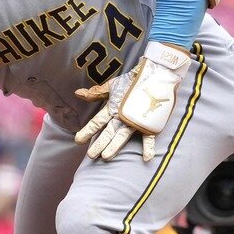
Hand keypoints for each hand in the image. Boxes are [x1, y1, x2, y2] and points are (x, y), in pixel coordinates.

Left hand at [74, 43, 189, 161]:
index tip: (78, 141)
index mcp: (112, 108)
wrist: (155, 74)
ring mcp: (136, 120)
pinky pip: (149, 136)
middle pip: (108, 132)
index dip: (87, 131)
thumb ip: (96, 93)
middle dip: (99, 143)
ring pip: (123, 136)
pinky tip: (147, 158)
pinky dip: (149, 147)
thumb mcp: (112, 86)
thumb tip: (77, 93)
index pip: (97, 122)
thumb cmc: (132, 80)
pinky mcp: (149, 122)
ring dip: (115, 146)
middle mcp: (122, 116)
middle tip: (91, 155)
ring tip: (106, 157)